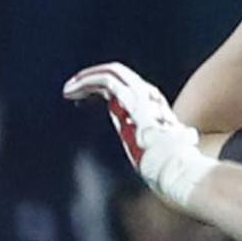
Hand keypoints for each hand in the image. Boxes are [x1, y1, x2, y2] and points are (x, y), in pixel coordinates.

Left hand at [63, 62, 213, 205]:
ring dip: (86, 78)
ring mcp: (143, 96)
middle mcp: (151, 98)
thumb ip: (153, 144)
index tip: (85, 101)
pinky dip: (86, 83)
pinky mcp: (133, 98)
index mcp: (156, 109)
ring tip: (68, 90)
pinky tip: (70, 93)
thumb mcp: (160, 152)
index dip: (106, 91)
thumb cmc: (168, 167)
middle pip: (121, 75)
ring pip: (112, 73)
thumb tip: (164, 144)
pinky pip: (106, 81)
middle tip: (73, 88)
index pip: (130, 89)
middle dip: (94, 78)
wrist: (173, 166)